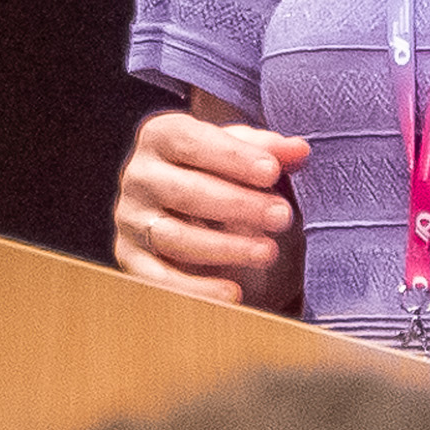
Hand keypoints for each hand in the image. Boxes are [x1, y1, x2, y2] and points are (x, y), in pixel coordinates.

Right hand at [116, 104, 306, 301]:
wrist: (187, 211)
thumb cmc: (219, 172)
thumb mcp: (242, 155)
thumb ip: (269, 150)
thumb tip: (299, 150)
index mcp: (161, 136)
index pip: (191, 142)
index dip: (232, 157)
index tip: (272, 172)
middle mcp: (139, 175)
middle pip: (185, 191)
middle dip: (238, 205)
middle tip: (282, 217)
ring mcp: (130, 218)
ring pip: (174, 236)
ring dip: (224, 247)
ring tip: (268, 252)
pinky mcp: (130, 258)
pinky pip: (158, 278)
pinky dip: (195, 289)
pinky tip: (233, 293)